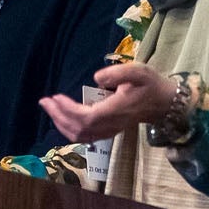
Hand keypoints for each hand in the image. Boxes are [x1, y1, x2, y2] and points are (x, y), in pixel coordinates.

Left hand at [39, 63, 175, 142]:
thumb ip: (117, 73)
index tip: (55, 97)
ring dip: (62, 124)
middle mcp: (110, 125)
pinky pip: (85, 136)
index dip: (67, 111)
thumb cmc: (150, 85)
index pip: (86, 117)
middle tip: (45, 101)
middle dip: (58, 116)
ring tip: (50, 108)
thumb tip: (96, 78)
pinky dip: (70, 129)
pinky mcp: (108, 132)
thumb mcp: (138, 72)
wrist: (163, 103)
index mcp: (115, 111)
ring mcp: (109, 131)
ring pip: (80, 136)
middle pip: (78, 129)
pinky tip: (63, 117)